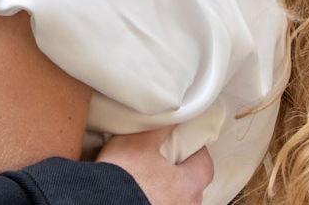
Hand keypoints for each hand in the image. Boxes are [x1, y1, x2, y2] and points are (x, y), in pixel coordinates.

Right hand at [98, 128, 213, 204]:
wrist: (103, 201)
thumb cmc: (125, 176)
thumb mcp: (141, 140)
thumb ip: (161, 126)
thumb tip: (174, 112)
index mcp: (188, 186)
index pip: (206, 166)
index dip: (198, 151)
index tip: (189, 142)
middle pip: (193, 186)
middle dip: (183, 172)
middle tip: (169, 158)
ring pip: (178, 200)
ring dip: (169, 189)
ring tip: (151, 176)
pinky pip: (162, 204)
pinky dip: (157, 198)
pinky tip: (142, 190)